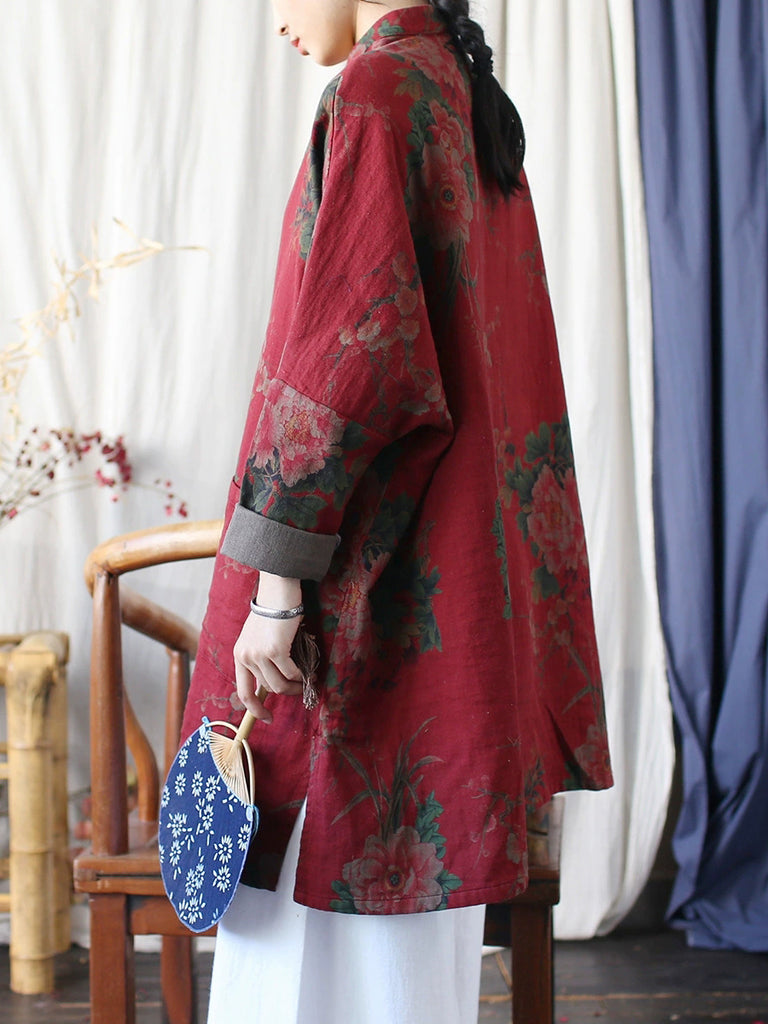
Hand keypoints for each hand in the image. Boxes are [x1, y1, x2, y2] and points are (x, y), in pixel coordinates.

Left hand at [232, 573, 303, 722]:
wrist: (277, 593)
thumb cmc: (271, 612)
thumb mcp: (257, 638)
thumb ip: (259, 659)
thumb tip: (270, 684)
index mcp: (239, 655)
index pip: (243, 691)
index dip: (255, 709)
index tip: (267, 718)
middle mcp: (246, 656)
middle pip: (268, 689)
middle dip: (286, 692)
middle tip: (300, 689)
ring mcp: (260, 654)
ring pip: (280, 684)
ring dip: (296, 686)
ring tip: (307, 682)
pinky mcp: (276, 650)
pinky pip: (291, 672)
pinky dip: (302, 676)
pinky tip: (309, 673)